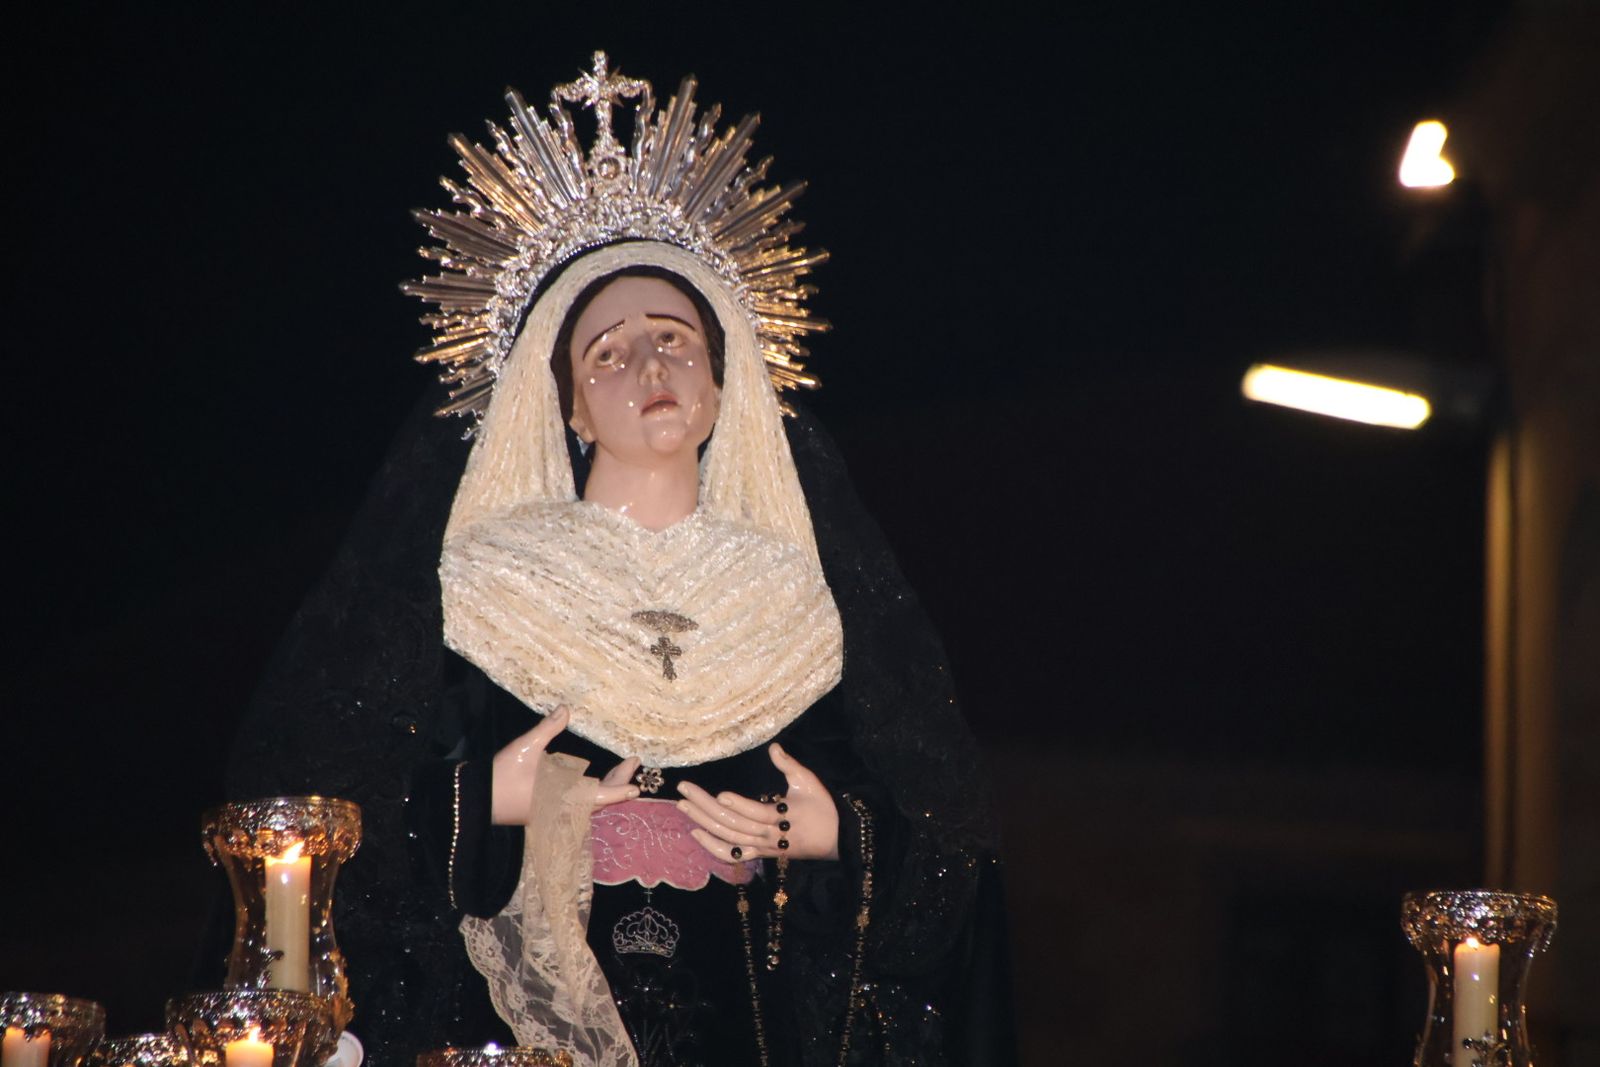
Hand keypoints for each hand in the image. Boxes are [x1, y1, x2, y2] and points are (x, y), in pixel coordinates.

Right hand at [490, 706, 640, 824]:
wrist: (476, 800)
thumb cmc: (503, 775)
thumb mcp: (527, 747)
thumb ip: (548, 728)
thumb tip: (565, 709)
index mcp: (564, 796)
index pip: (601, 795)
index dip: (620, 790)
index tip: (637, 788)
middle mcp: (563, 807)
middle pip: (599, 798)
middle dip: (618, 782)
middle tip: (631, 763)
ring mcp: (555, 811)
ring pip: (588, 802)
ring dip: (604, 787)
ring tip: (618, 770)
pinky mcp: (546, 811)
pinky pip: (576, 803)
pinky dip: (589, 792)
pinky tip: (588, 780)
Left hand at [676, 742, 838, 860]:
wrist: (836, 839)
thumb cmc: (822, 808)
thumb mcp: (808, 782)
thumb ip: (789, 765)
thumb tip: (773, 746)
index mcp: (782, 817)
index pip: (756, 813)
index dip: (738, 805)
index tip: (719, 794)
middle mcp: (768, 836)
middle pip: (733, 824)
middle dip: (705, 807)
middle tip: (683, 789)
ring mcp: (762, 847)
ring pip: (728, 837)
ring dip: (702, 822)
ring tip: (682, 805)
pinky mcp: (759, 854)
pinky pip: (732, 854)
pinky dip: (712, 847)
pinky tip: (696, 833)